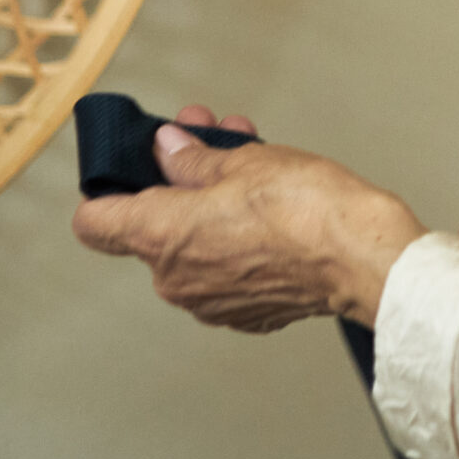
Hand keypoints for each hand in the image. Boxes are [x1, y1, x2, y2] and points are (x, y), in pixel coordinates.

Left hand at [73, 114, 424, 330]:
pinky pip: (223, 273)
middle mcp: (175, 279)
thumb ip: (193, 157)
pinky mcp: (245, 314)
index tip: (132, 168)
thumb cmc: (310, 210)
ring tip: (251, 169)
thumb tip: (168, 149)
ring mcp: (209, 303)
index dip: (108, 190)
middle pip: (150, 229)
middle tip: (208, 143)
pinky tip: (270, 213)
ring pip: (191, 249)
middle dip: (177, 185)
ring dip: (210, 211)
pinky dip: (237, 244)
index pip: (93, 223)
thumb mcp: (245, 160)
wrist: (365, 258)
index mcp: (161, 236)